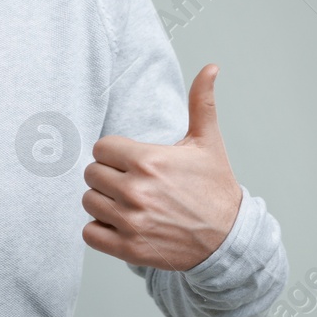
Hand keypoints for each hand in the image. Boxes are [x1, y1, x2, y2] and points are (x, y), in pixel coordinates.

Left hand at [81, 63, 241, 271]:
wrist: (228, 239)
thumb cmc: (215, 189)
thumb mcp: (208, 143)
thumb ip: (202, 103)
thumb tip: (210, 68)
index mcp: (149, 161)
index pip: (101, 148)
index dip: (114, 154)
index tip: (132, 162)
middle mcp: (136, 191)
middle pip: (91, 174)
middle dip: (108, 176)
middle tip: (131, 183)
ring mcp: (131, 221)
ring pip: (88, 202)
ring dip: (103, 202)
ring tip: (127, 203)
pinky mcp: (129, 248)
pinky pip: (89, 233)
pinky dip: (100, 230)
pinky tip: (120, 224)